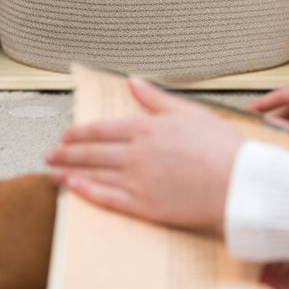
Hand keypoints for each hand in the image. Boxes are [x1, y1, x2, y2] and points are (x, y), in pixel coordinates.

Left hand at [45, 77, 241, 234]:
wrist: (239, 182)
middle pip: (93, 151)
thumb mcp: (188, 112)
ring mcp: (138, 180)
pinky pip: (108, 198)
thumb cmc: (221, 147)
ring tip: (51, 171)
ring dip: (69, 171)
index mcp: (146, 128)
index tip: (66, 133)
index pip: (103, 128)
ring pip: (95, 174)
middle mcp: (136, 153)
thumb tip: (134, 82)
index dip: (81, 132)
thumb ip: (156, 99)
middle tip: (49, 153)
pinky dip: (87, 192)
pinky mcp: (146, 206)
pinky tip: (72, 189)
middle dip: (67, 151)